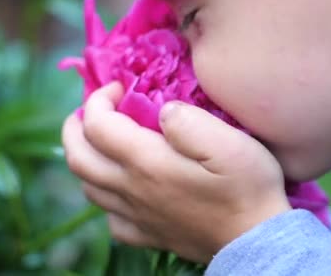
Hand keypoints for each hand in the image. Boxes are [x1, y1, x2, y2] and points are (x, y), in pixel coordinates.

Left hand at [62, 82, 291, 262]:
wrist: (255, 242)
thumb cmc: (246, 187)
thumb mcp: (229, 144)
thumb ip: (189, 122)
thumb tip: (162, 109)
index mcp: (145, 162)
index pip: (96, 125)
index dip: (99, 99)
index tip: (119, 88)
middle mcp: (130, 189)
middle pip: (77, 158)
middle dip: (74, 127)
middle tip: (90, 110)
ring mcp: (135, 215)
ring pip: (87, 186)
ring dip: (85, 158)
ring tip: (101, 142)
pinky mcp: (146, 235)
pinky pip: (110, 217)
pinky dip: (107, 197)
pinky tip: (122, 187)